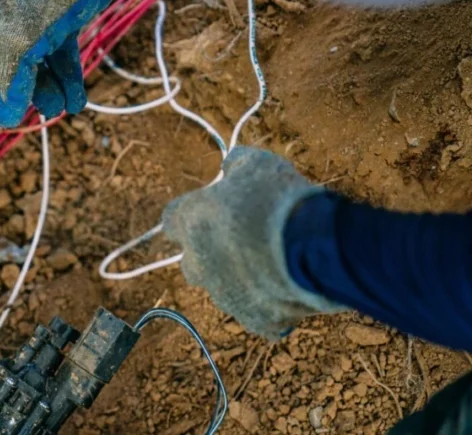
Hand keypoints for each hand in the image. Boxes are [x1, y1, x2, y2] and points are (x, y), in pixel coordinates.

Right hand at [0, 0, 135, 126]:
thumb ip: (10, 84)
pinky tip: (76, 101)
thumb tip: (5, 121)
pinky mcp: (52, 22)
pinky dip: (63, 78)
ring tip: (60, 108)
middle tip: (20, 115)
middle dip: (10, 93)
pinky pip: (52, 57)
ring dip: (44, 90)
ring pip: (28, 65)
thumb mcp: (20, 45)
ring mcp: (24, 21)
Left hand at [162, 147, 343, 338]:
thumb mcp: (256, 163)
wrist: (311, 245)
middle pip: (193, 260)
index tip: (214, 209)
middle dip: (211, 251)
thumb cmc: (276, 199)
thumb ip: (235, 165)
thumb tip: (230, 167)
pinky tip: (289, 286)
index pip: (173, 220)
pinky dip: (269, 303)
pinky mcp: (254, 319)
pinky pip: (256, 312)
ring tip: (273, 261)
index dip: (194, 214)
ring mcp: (224, 295)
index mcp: (189, 223)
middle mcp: (197, 262)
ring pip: (223, 288)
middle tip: (244, 238)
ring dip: (239, 277)